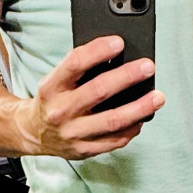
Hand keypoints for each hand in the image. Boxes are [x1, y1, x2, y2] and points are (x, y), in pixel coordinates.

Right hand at [14, 35, 164, 159]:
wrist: (35, 132)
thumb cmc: (54, 99)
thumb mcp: (56, 80)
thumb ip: (80, 69)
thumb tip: (118, 56)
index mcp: (52, 87)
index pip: (75, 64)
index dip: (98, 50)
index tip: (119, 42)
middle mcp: (61, 111)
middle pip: (99, 91)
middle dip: (127, 77)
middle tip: (147, 67)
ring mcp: (73, 133)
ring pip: (112, 120)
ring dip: (140, 108)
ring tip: (158, 97)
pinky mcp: (84, 149)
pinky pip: (115, 140)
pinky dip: (133, 127)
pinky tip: (143, 117)